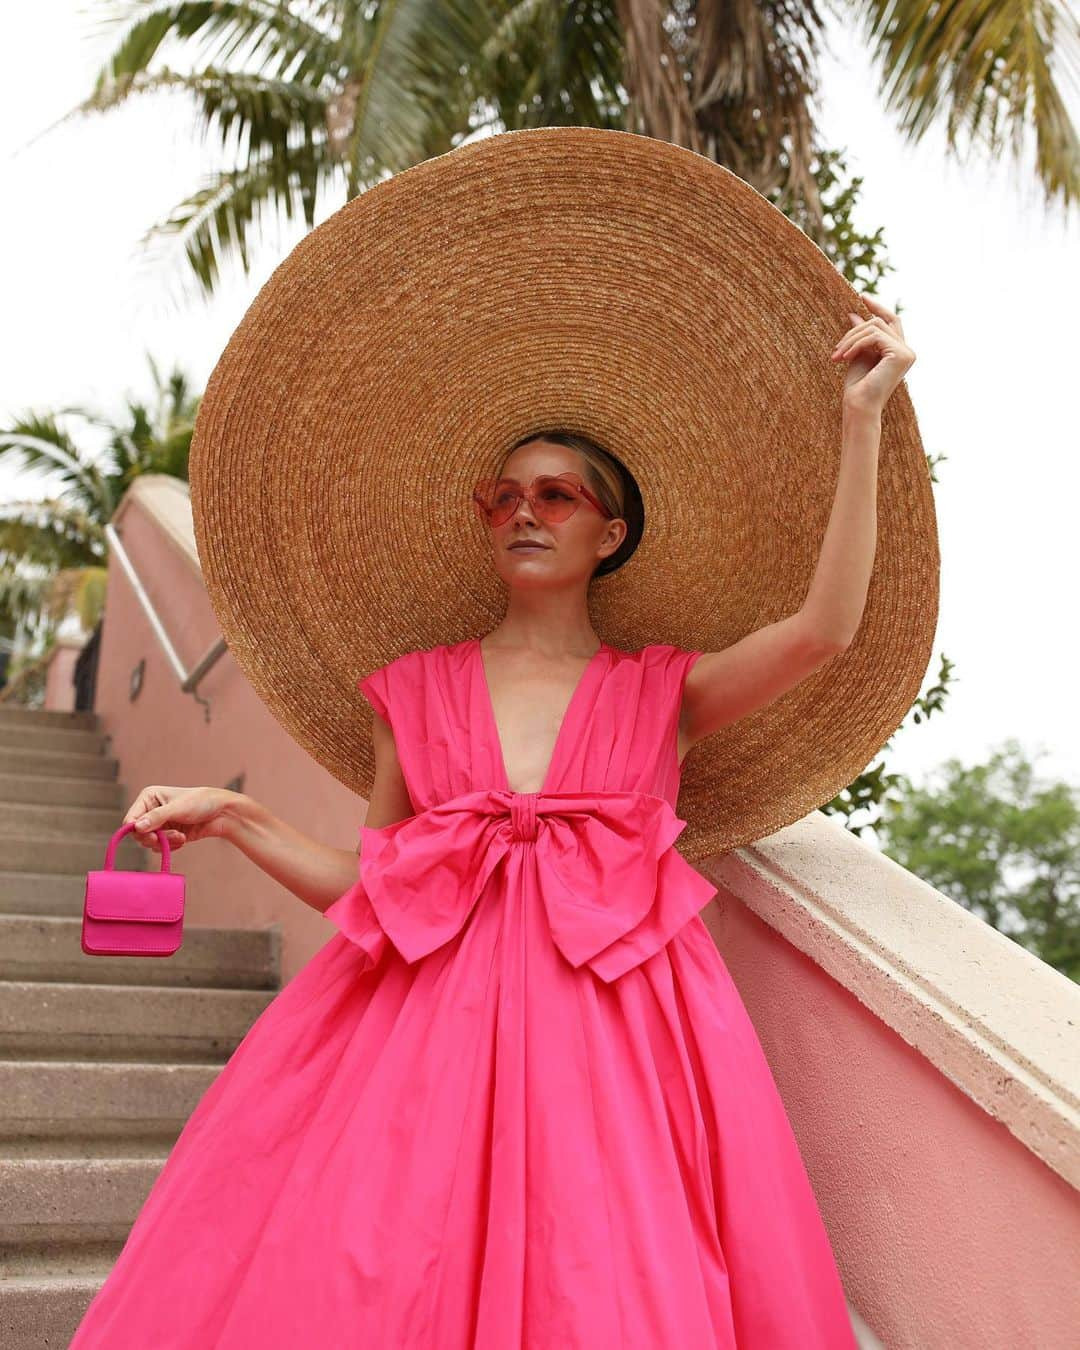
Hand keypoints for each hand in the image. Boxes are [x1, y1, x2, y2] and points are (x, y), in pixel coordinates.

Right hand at [124, 785, 240, 853]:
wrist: (222, 813)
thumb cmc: (201, 802)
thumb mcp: (178, 808)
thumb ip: (156, 818)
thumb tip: (136, 827)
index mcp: (148, 797)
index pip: (130, 818)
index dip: (137, 830)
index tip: (152, 835)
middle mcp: (151, 810)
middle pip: (138, 833)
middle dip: (154, 838)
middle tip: (170, 837)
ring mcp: (159, 824)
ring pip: (149, 842)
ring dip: (165, 842)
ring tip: (180, 836)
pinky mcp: (168, 835)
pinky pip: (160, 847)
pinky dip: (170, 846)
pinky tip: (183, 839)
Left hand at [831, 293, 915, 414]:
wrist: (859, 407)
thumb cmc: (857, 388)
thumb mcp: (856, 355)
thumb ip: (859, 336)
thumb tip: (854, 313)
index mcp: (898, 351)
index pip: (891, 321)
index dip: (878, 307)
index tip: (862, 297)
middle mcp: (907, 351)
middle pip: (879, 322)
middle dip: (854, 330)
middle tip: (836, 348)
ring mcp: (907, 352)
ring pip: (875, 326)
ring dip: (851, 338)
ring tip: (837, 355)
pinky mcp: (901, 354)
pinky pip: (875, 335)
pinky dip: (856, 344)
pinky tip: (844, 357)